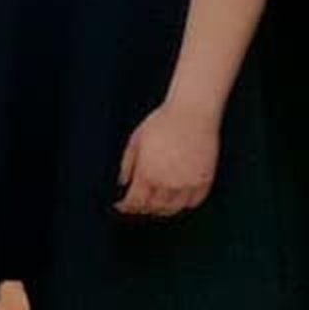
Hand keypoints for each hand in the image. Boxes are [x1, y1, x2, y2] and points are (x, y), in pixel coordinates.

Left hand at [116, 101, 218, 215]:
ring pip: (174, 209)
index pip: (135, 201)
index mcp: (148, 173)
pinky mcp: (204, 182)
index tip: (120, 206)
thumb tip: (122, 183)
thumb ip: (127, 164)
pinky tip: (176, 202)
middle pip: (153, 207)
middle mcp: (168, 184)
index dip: (126, 206)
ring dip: (161, 211)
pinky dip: (183, 206)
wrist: (192, 115)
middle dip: (142, 209)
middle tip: (136, 207)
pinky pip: (193, 202)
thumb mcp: (136, 141)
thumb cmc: (161, 123)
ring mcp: (188, 185)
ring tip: (154, 207)